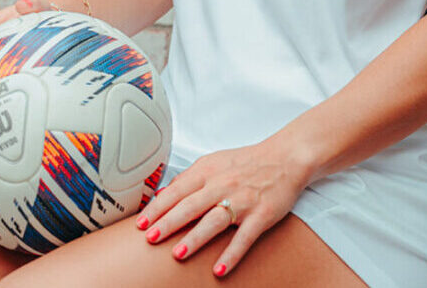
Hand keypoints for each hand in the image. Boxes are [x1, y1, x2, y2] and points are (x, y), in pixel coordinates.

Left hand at [134, 138, 311, 277]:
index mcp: (209, 170)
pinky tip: (219, 268)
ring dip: (195, 238)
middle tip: (150, 238)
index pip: (177, 190)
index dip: (158, 207)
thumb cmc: (247, 162)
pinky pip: (244, 237)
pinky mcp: (261, 214)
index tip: (141, 223)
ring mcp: (243, 200)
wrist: (284, 158)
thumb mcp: (214, 162)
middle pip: (190, 205)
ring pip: (214, 221)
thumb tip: (163, 193)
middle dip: (168, 223)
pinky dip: (232, 254)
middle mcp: (223, 184)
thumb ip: (190, 178)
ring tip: (177, 254)